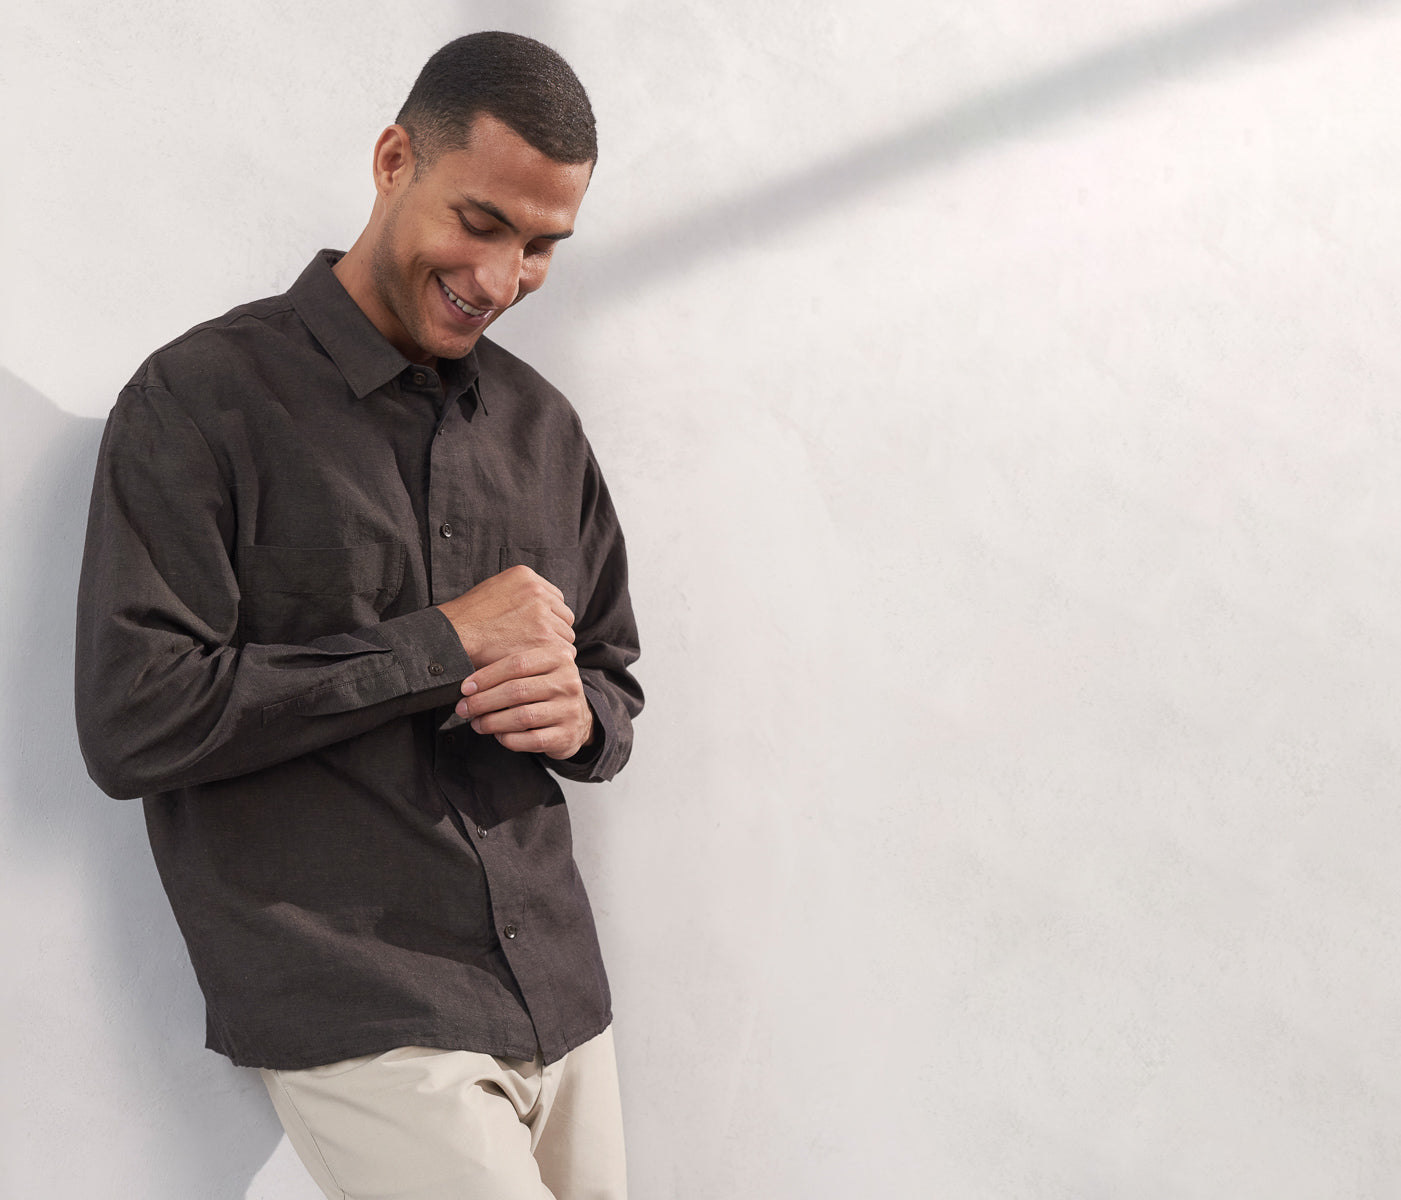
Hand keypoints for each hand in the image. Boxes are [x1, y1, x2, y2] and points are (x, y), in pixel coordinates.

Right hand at [436, 565, 574, 667]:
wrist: (454, 636)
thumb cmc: (469, 620)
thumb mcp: (493, 590)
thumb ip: (518, 594)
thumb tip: (540, 605)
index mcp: (526, 576)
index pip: (555, 598)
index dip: (549, 616)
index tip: (538, 630)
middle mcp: (537, 591)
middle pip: (564, 616)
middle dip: (554, 631)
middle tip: (538, 646)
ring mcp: (542, 614)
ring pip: (565, 635)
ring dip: (553, 647)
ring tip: (534, 657)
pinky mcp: (543, 637)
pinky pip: (563, 651)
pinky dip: (551, 660)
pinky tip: (536, 665)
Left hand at [456, 647, 596, 759]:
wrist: (577, 719)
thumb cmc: (545, 692)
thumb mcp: (537, 671)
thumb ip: (510, 668)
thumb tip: (468, 682)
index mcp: (559, 657)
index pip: (517, 663)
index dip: (486, 676)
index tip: (465, 688)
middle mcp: (568, 681)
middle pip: (517, 690)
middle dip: (483, 701)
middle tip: (464, 708)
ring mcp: (570, 709)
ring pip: (522, 716)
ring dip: (492, 722)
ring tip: (477, 723)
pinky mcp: (567, 734)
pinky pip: (531, 739)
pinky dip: (509, 739)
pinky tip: (499, 735)